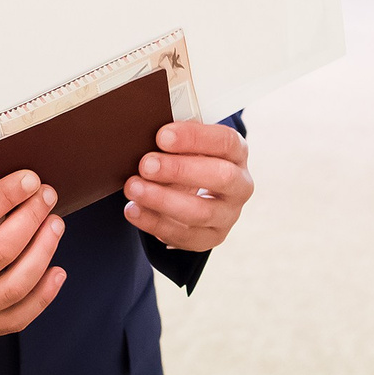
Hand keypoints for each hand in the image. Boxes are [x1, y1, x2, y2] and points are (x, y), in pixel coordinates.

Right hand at [0, 171, 67, 338]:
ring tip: (54, 225)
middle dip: (30, 220)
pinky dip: (43, 295)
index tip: (29, 180)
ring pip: (14, 288)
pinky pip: (16, 318)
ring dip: (43, 253)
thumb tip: (2, 179)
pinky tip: (55, 270)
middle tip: (46, 197)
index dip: (5, 197)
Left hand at [123, 121, 253, 251]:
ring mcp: (228, 215)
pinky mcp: (211, 238)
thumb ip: (174, 141)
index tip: (162, 136)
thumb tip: (143, 137)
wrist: (194, 194)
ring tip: (133, 188)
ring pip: (201, 212)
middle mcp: (240, 185)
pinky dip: (154, 222)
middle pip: (220, 176)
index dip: (194, 138)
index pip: (226, 142)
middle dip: (179, 170)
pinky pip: (184, 236)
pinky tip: (133, 210)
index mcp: (237, 154)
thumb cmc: (188, 161)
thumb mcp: (186, 147)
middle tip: (146, 164)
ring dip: (162, 199)